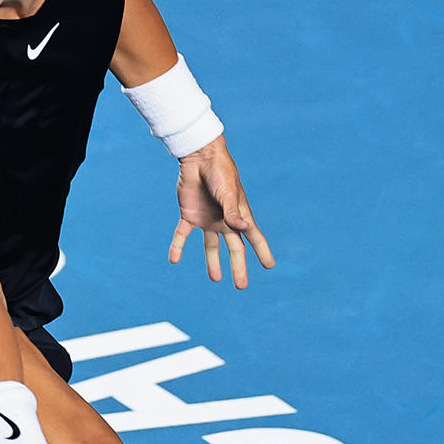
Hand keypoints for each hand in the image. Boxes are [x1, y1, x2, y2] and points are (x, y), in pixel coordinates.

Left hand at [167, 136, 276, 287]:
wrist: (198, 157)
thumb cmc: (219, 172)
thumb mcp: (228, 192)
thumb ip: (232, 211)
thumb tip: (243, 229)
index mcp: (239, 214)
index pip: (253, 237)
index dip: (262, 251)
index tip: (270, 266)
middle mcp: (225, 220)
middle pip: (234, 248)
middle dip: (238, 267)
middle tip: (241, 285)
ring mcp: (207, 219)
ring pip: (211, 246)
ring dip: (212, 262)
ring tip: (215, 278)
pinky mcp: (189, 216)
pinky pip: (182, 235)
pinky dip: (177, 247)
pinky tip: (173, 259)